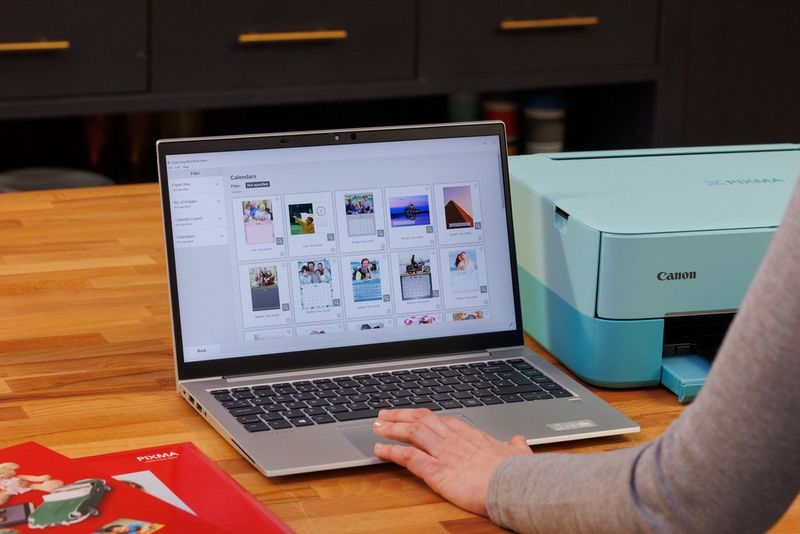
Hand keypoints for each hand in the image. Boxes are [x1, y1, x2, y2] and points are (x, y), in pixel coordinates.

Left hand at [372, 408, 531, 514]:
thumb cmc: (519, 473)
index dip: (427, 418)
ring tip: (376, 427)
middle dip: (401, 416)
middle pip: (422, 420)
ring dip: (392, 428)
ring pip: (411, 433)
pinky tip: (379, 450)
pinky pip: (408, 456)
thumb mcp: (520, 455)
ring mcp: (444, 453)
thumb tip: (519, 440)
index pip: (444, 421)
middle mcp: (455, 439)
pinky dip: (391, 451)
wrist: (516, 485)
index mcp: (473, 435)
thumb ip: (516, 447)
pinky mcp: (436, 470)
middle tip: (385, 415)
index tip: (417, 416)